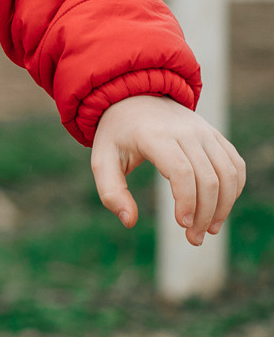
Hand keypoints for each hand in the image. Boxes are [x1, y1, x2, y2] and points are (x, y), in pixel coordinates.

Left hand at [91, 96, 245, 244]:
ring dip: (225, 205)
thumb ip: (111, 192)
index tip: (182, 225)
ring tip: (210, 229)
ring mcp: (204, 132)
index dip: (187, 202)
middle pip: (208, 178)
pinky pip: (235, 164)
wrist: (135, 96)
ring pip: (228, 173)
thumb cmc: (117, 134)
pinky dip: (234, 189)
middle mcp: (185, 132)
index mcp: (155, 137)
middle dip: (206, 213)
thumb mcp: (102, 160)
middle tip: (195, 239)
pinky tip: (221, 208)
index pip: (182, 172)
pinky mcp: (215, 136)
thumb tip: (129, 222)